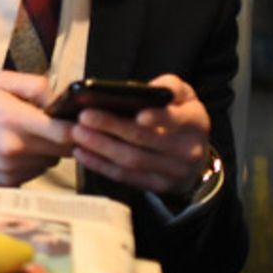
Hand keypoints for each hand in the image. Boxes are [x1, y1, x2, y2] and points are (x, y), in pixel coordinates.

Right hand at [0, 71, 71, 186]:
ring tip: (27, 137)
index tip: (80, 122)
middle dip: (65, 138)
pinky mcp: (7, 182)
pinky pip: (35, 173)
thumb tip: (62, 101)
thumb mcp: (2, 81)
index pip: (65, 134)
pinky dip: (33, 162)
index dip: (79, 129)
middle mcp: (14, 149)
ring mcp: (11, 169)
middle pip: (64, 151)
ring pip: (50, 163)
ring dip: (48, 151)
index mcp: (15, 120)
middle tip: (54, 126)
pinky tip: (16, 150)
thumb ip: (37, 86)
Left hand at [68, 73, 208, 197]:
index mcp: (195, 122)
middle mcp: (188, 150)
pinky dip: (100, 165)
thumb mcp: (184, 95)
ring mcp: (173, 172)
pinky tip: (81, 151)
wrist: (193, 154)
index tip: (137, 114)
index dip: (158, 118)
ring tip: (76, 132)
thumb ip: (170, 86)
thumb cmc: (180, 114)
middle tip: (84, 116)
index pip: (176, 120)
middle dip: (112, 127)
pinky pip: (125, 176)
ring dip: (101, 147)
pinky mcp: (157, 186)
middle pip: (145, 140)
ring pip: (132, 161)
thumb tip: (150, 88)